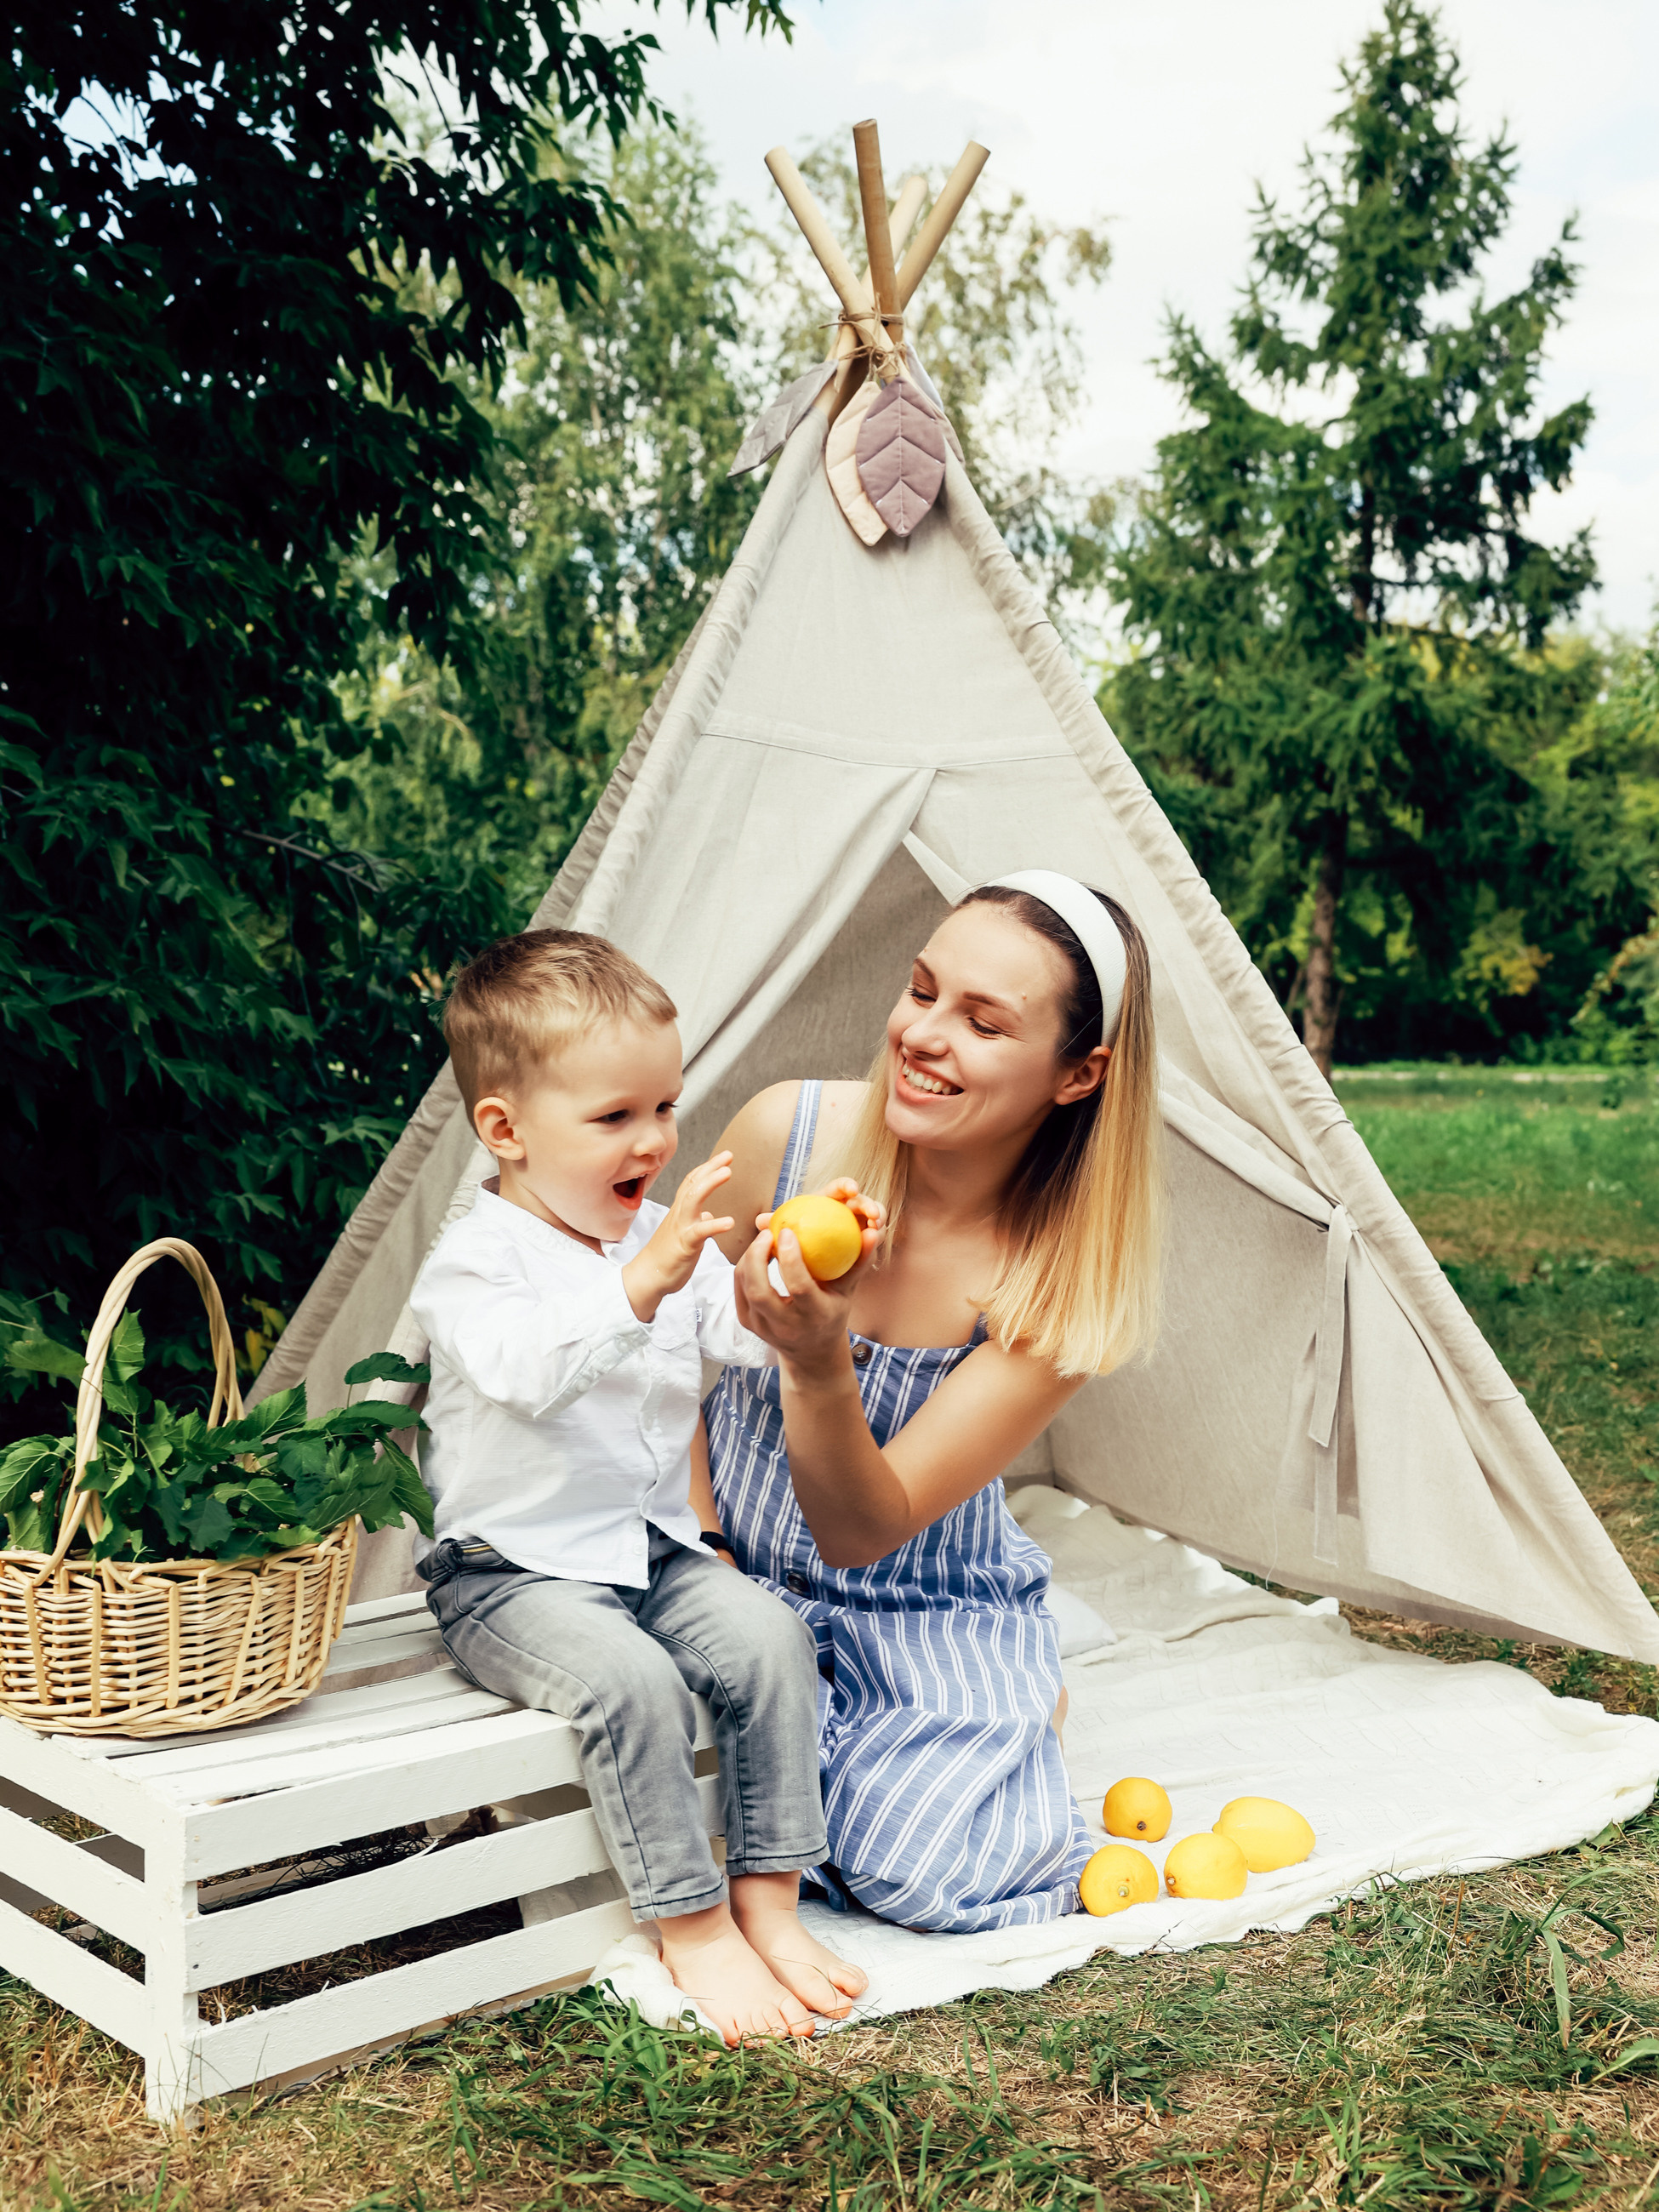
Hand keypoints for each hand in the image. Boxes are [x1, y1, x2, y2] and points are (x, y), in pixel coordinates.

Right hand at [622, 1153, 736, 1323]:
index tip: (723, 1158)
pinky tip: (730, 1222)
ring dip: (710, 1183)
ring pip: (693, 1199)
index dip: (707, 1168)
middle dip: (710, 1167)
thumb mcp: (683, 1235)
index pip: (692, 1183)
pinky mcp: (684, 1245)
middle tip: (728, 1155)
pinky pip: (700, 1232)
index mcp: (680, 1212)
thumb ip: (695, 1221)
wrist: (647, 1278)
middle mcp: (679, 1215)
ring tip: (727, 1172)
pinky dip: (715, 1225)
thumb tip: (707, 1214)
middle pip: (693, 1184)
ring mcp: (681, 1228)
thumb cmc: (665, 1258)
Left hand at [735, 1181, 882, 1380]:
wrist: (811, 1352)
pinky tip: (757, 1253)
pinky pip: (739, 1289)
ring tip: (763, 1239)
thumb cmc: (832, 1312)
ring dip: (750, 1258)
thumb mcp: (847, 1291)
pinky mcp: (748, 1323)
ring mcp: (763, 1327)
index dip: (789, 1258)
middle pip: (759, 1289)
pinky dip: (745, 1267)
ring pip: (746, 1287)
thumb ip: (858, 1262)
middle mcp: (785, 1326)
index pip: (798, 1287)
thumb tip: (871, 1233)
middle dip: (757, 1256)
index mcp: (814, 1317)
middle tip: (767, 1233)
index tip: (787, 1231)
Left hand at [752, 1177, 886, 1253]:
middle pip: (862, 1203)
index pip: (840, 1189)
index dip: (846, 1185)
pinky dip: (873, 1243)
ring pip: (874, 1221)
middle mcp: (847, 1211)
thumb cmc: (797, 1247)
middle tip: (873, 1215)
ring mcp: (860, 1227)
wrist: (811, 1271)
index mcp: (829, 1202)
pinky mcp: (866, 1244)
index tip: (852, 1189)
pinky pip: (872, 1244)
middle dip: (870, 1204)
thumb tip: (759, 1220)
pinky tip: (872, 1243)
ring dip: (879, 1223)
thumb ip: (779, 1227)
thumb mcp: (788, 1238)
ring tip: (876, 1230)